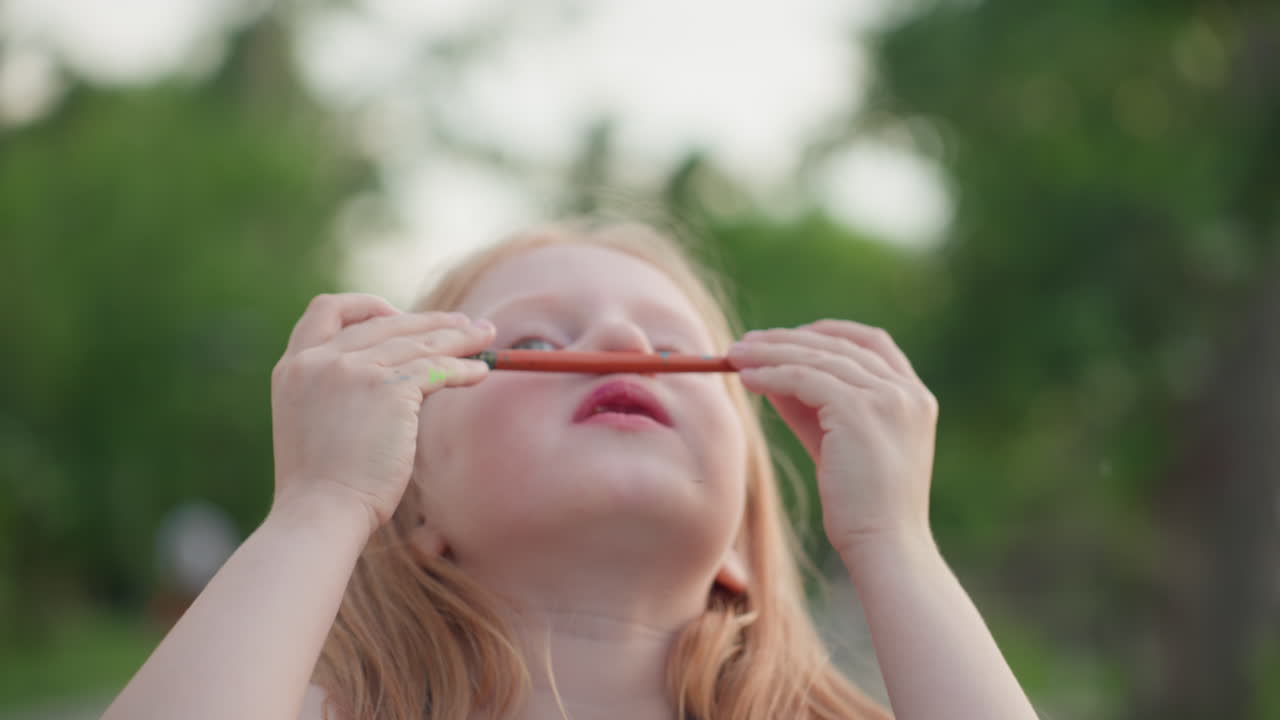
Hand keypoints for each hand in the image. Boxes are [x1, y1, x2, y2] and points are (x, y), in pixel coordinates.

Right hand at [269, 293, 494, 535]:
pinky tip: (480, 372)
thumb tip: (386, 380)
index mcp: (294, 366)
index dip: (365, 306)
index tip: (396, 315)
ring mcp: (352, 370)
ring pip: (417, 341)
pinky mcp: (387, 389)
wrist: (320, 512)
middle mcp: (319, 360)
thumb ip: (335, 392)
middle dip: (429, 320)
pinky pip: (435, 368)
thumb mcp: (312, 422)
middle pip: (384, 322)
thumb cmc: (321, 486)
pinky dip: (462, 367)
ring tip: (486, 336)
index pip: (326, 310)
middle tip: (464, 323)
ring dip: (457, 337)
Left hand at [727, 320, 937, 556]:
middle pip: (838, 345)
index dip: (828, 332)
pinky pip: (803, 378)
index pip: (873, 343)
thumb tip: (769, 374)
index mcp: (914, 397)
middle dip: (787, 340)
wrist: (884, 546)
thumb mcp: (839, 445)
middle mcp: (906, 392)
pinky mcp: (860, 411)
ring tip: (734, 357)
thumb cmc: (861, 506)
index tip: (791, 336)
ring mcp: (887, 398)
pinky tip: (747, 380)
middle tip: (746, 343)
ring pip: (817, 357)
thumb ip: (813, 407)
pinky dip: (771, 374)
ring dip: (770, 352)